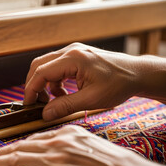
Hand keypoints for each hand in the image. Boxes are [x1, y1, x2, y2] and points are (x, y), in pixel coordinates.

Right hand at [24, 43, 140, 120]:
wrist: (137, 74)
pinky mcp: (77, 56)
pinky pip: (57, 67)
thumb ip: (65, 106)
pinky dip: (55, 82)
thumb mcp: (91, 100)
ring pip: (47, 66)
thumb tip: (45, 114)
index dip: (31, 90)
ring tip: (56, 101)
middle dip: (34, 86)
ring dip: (46, 85)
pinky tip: (65, 94)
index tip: (28, 105)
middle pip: (39, 65)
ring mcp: (74, 52)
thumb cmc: (119, 84)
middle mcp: (71, 51)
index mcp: (74, 59)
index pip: (41, 72)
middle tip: (37, 104)